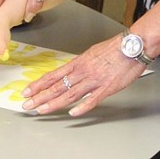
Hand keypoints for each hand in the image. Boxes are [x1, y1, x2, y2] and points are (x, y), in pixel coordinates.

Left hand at [20, 35, 143, 115]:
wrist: (132, 46)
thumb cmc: (115, 48)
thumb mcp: (92, 53)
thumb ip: (81, 64)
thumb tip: (71, 71)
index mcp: (78, 62)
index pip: (53, 75)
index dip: (39, 84)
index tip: (28, 91)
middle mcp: (83, 72)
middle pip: (57, 86)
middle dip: (40, 96)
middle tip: (27, 104)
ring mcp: (94, 81)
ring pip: (69, 94)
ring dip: (53, 103)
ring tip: (41, 110)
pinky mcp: (106, 88)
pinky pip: (92, 100)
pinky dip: (81, 107)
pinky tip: (72, 113)